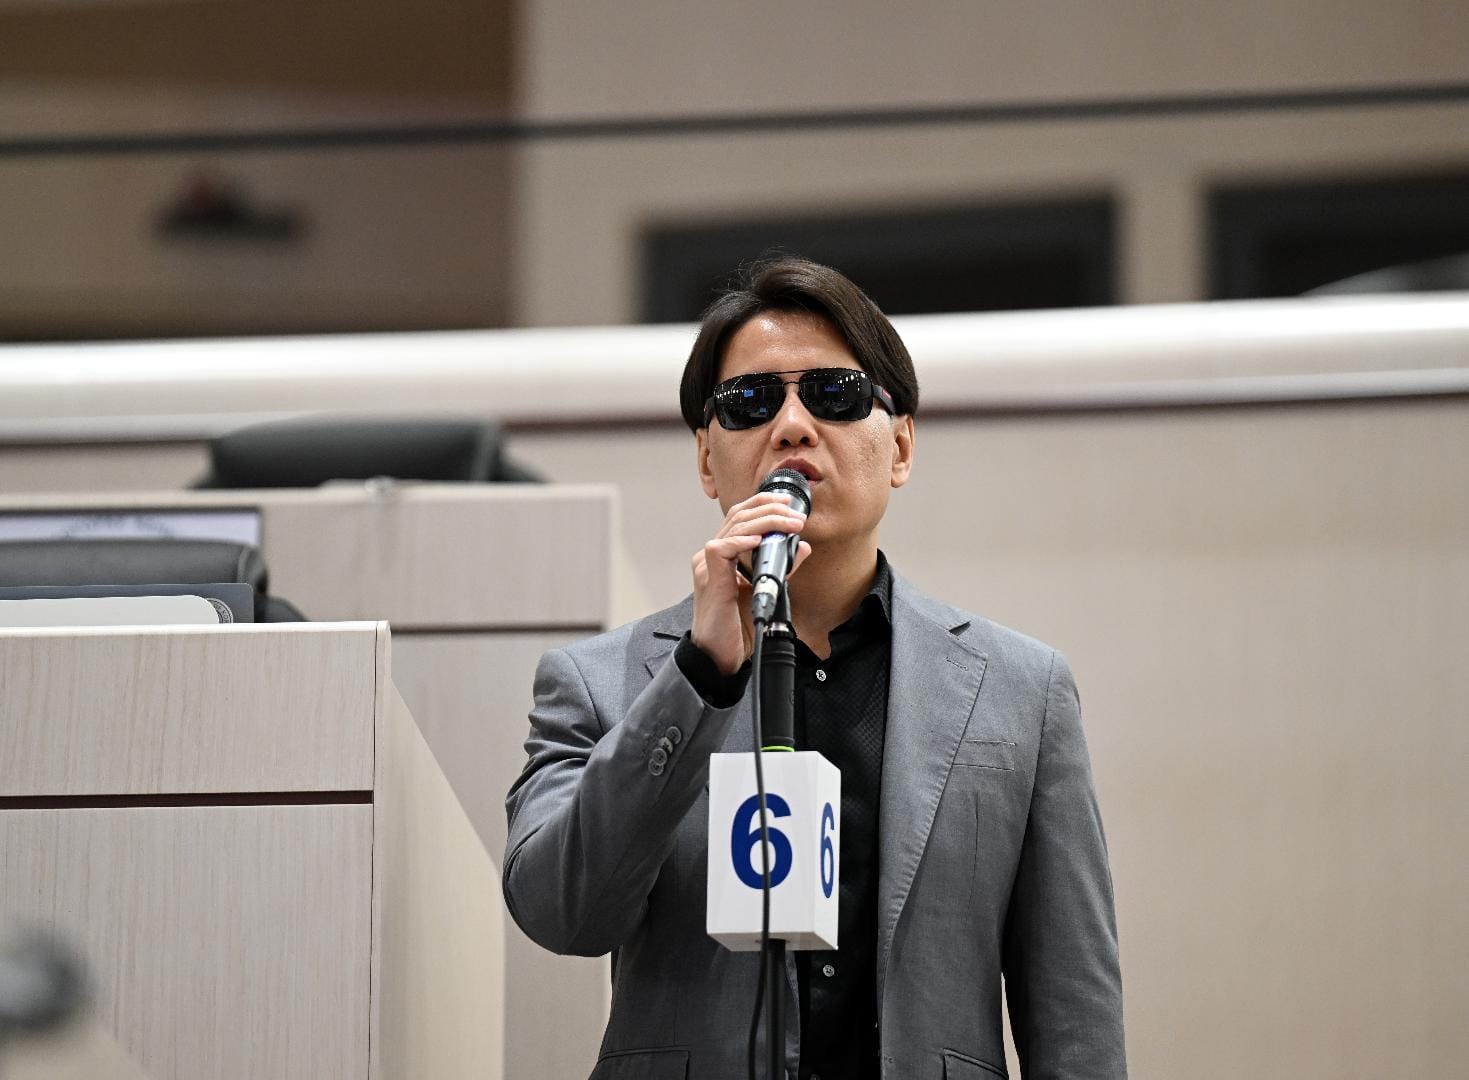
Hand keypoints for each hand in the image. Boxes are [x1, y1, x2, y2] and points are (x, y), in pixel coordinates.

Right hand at [690, 491, 811, 674]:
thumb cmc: (737, 627)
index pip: (741, 516)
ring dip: (765, 522)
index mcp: (724, 555)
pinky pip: (721, 549)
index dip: (763, 504)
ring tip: (790, 524)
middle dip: (770, 509)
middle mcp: (713, 556)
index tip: (788, 503)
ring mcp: (708, 566)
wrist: (721, 657)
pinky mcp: (709, 579)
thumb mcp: (767, 590)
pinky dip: (741, 542)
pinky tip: (759, 541)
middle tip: (796, 515)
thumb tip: (802, 547)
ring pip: (733, 528)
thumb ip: (782, 568)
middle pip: (738, 516)